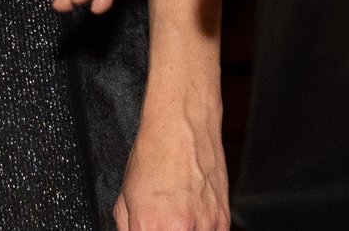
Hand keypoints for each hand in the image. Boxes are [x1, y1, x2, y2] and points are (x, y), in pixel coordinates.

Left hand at [117, 99, 230, 230]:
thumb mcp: (125, 196)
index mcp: (150, 226)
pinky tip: (192, 217)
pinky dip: (200, 229)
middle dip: (162, 230)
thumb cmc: (154, 154)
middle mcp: (180, 228)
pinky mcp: (223, 220)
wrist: (183, 127)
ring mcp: (205, 225)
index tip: (147, 229)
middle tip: (162, 222)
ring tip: (177, 217)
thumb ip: (128, 227)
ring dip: (184, 230)